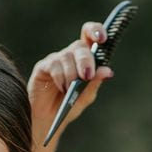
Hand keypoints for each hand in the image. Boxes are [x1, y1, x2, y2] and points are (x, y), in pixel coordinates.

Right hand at [28, 21, 113, 145]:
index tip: (102, 38)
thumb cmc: (69, 106)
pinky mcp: (43, 67)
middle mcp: (70, 56)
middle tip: (87, 76)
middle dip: (85, 60)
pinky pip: (53, 65)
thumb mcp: (86, 96)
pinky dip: (60, 77)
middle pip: (79, 46)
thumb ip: (95, 83)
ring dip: (71, 74)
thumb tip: (107, 71)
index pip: (90, 35)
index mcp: (84, 59)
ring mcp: (56, 60)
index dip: (96, 31)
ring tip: (70, 89)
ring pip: (66, 56)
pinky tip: (62, 88)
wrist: (50, 121)